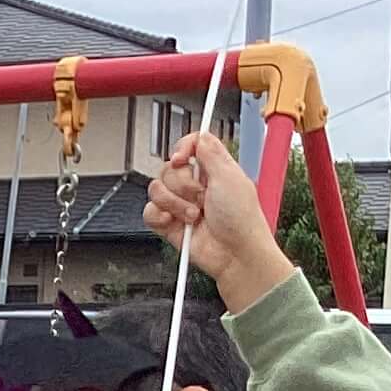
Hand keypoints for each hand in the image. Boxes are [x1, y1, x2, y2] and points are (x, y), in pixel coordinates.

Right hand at [143, 133, 297, 312]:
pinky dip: (160, 217)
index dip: (182, 148)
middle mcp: (195, 185)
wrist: (234, 255)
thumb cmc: (241, 221)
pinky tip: (175, 223)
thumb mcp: (230, 177)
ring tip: (194, 216)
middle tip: (201, 198)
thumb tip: (200, 135)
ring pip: (156, 189)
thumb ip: (211, 153)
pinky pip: (149, 212)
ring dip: (175, 204)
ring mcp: (180, 205)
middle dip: (182, 185)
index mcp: (212, 169)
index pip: (189, 146)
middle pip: (168, 168)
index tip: (183, 158)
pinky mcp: (169, 224)